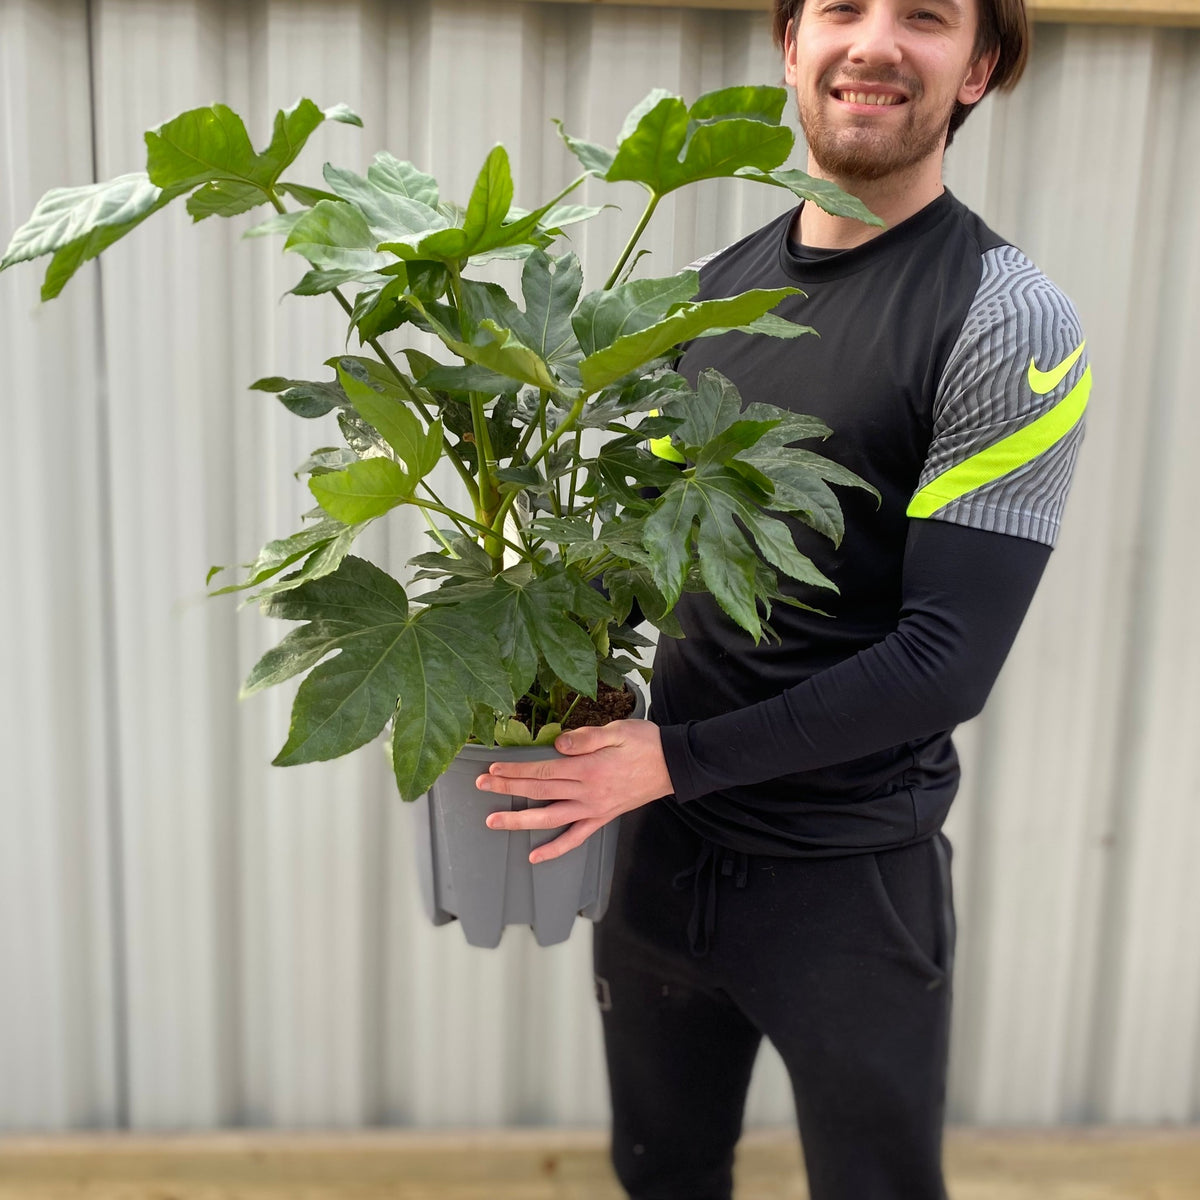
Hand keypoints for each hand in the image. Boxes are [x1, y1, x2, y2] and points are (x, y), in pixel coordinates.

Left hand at [477, 719, 672, 863]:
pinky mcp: (602, 818)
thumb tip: (559, 745)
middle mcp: (587, 792)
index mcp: (588, 768)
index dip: (516, 770)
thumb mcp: (618, 729)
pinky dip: (555, 850)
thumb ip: (587, 738)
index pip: (543, 770)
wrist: (674, 765)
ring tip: (493, 822)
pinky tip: (535, 856)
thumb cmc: (646, 743)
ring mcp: (594, 809)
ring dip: (520, 821)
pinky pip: (576, 838)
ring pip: (550, 818)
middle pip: (539, 791)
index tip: (493, 769)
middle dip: (507, 788)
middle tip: (481, 785)